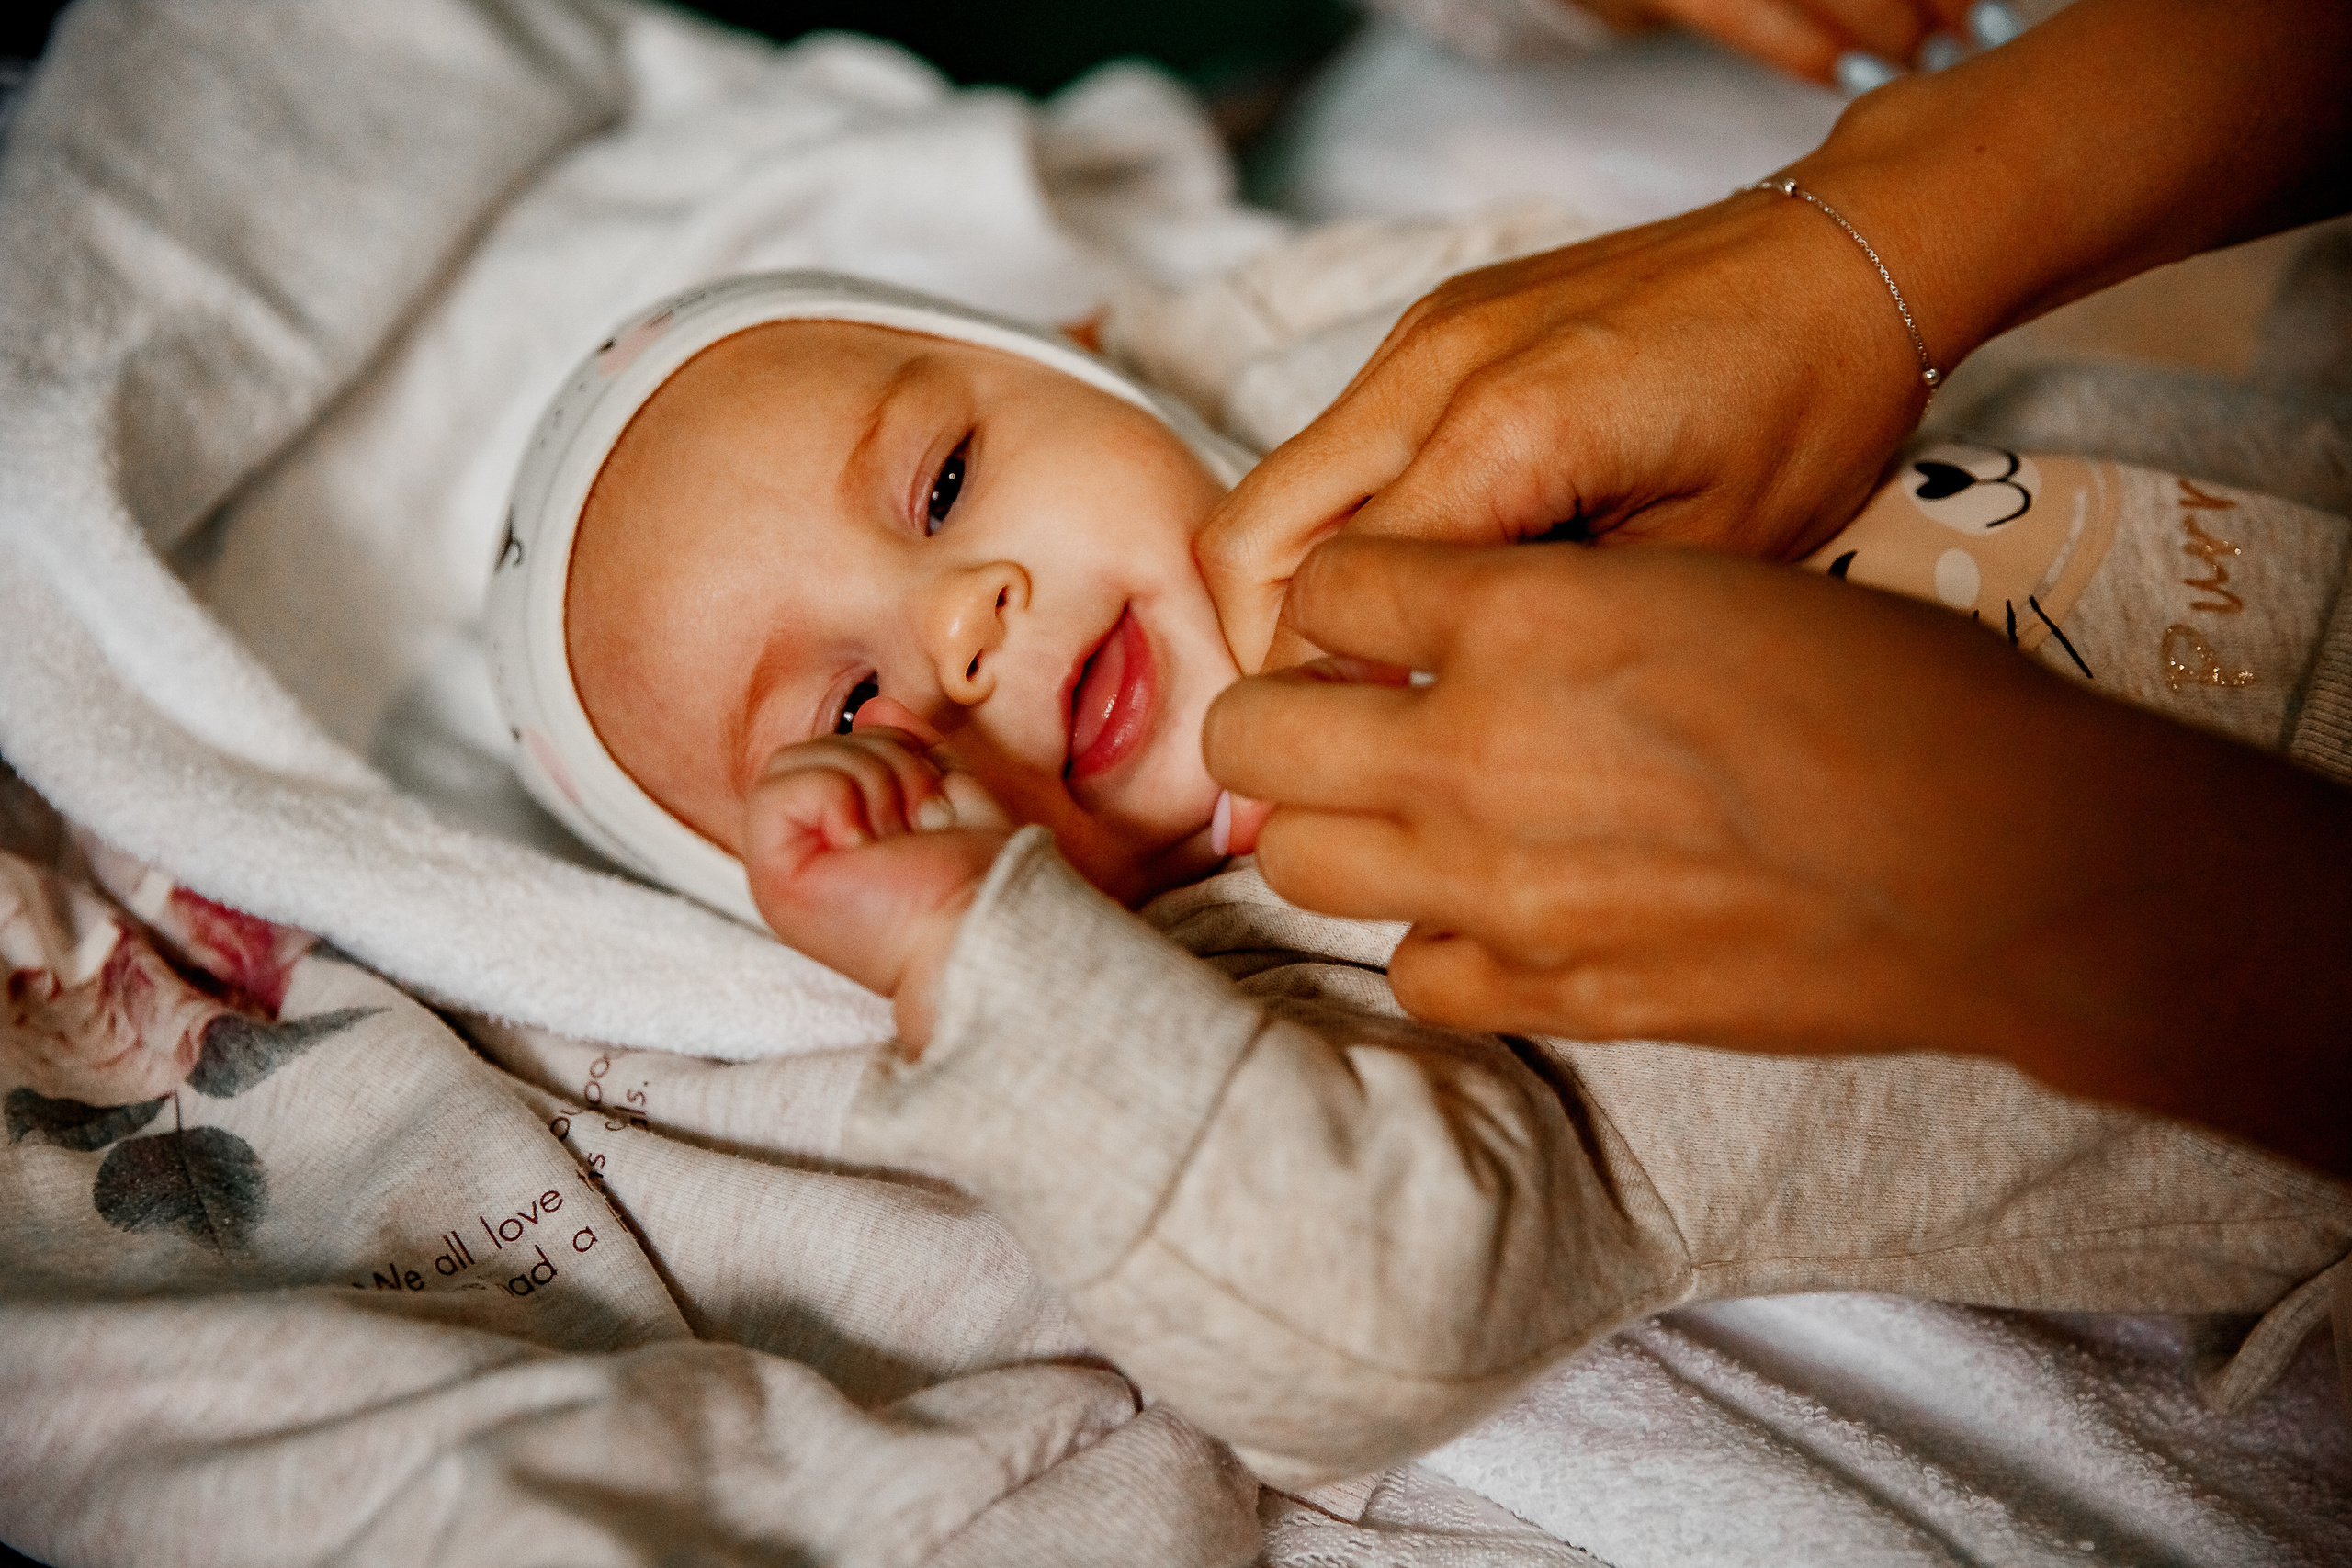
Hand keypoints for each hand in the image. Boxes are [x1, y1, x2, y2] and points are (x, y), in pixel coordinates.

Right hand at [742, 725, 1011, 1051]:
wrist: (982, 925)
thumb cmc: (976, 877)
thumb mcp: (950, 792)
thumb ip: (912, 751)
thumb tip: (875, 706)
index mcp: (839, 833)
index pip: (842, 747)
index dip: (895, 754)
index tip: (934, 805)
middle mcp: (805, 848)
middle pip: (819, 746)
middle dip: (888, 766)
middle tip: (918, 826)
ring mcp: (781, 866)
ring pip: (797, 759)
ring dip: (871, 786)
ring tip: (897, 839)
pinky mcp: (771, 876)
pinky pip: (777, 789)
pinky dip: (836, 801)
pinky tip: (862, 849)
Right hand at [1198, 0, 2351, 678]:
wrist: (1850, 251)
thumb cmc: (1809, 404)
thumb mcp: (1699, 561)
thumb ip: (1548, 637)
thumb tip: (1439, 721)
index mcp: (1504, 429)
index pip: (1326, 595)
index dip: (1316, 705)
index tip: (1334, 787)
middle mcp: (1434, 367)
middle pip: (1250, 535)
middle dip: (1261, 654)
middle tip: (1321, 742)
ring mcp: (1425, 335)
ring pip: (1282, 489)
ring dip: (1299, 592)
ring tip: (1369, 679)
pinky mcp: (1438, 326)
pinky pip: (1343, 446)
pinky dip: (1348, 531)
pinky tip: (1425, 591)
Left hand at [1203, 536, 2351, 1174]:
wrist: (1996, 856)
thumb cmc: (1883, 690)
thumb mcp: (1708, 577)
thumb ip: (1553, 604)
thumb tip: (1462, 627)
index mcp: (1527, 608)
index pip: (1327, 583)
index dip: (1342, 597)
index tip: (1372, 619)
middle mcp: (1480, 745)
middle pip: (1259, 730)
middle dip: (1277, 713)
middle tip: (1332, 713)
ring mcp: (1502, 885)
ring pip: (1296, 860)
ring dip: (1325, 825)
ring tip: (1393, 811)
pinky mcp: (1552, 993)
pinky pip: (1410, 973)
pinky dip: (1431, 938)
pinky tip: (1487, 909)